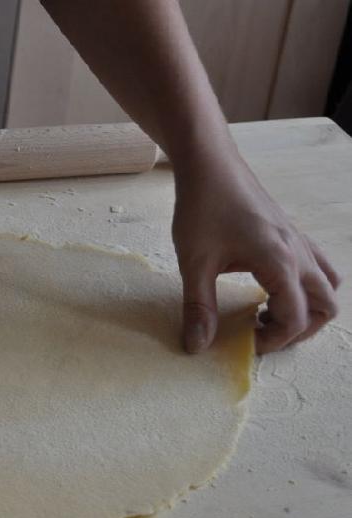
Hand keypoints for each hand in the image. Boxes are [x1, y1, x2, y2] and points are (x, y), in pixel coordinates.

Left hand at [172, 152, 340, 354]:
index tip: (243, 341)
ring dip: (308, 307)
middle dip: (299, 330)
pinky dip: (304, 286)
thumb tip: (197, 346)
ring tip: (266, 312)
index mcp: (280, 262)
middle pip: (326, 306)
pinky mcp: (292, 234)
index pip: (295, 318)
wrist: (210, 165)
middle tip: (260, 332)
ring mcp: (300, 241)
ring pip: (329, 285)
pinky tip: (267, 287)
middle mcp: (299, 253)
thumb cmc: (202, 209)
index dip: (273, 340)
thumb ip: (198, 307)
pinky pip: (318, 266)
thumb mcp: (193, 263)